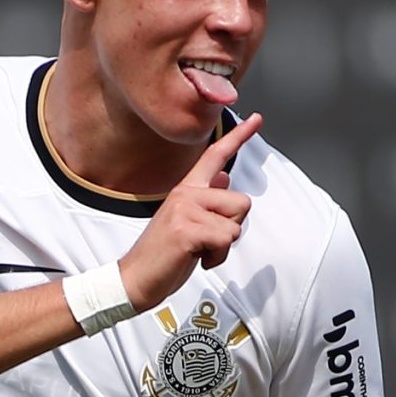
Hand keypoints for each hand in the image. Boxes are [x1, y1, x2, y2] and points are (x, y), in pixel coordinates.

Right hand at [118, 112, 265, 311]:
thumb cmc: (165, 253)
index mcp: (187, 189)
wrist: (136, 278)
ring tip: (198, 250)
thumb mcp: (188, 221)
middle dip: (232, 228)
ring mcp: (184, 209)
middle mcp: (186, 193)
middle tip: (204, 241)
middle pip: (242, 202)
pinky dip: (217, 257)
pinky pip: (225, 239)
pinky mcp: (186, 229)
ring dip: (223, 246)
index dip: (239, 136)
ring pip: (235, 224)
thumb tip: (224, 174)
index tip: (258, 118)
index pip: (216, 155)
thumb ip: (206, 198)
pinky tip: (196, 259)